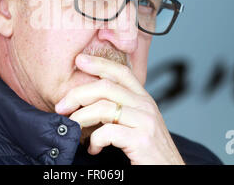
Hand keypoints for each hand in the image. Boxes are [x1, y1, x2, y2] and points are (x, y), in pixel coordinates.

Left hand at [55, 53, 184, 164]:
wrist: (172, 173)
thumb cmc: (149, 152)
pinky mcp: (142, 140)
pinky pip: (108, 132)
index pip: (121, 72)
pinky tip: (93, 148)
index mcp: (144, 100)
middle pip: (106, 87)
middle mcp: (146, 106)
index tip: (79, 60)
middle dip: (78, 94)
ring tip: (73, 128)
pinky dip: (94, 140)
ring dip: (81, 118)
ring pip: (104, 108)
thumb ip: (120, 111)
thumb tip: (88, 104)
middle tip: (61, 106)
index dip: (100, 63)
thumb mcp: (137, 124)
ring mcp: (146, 122)